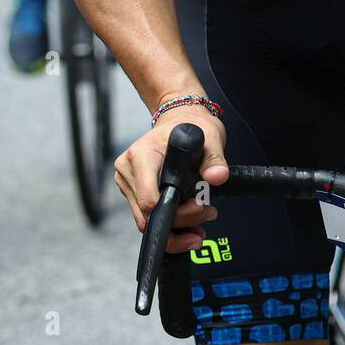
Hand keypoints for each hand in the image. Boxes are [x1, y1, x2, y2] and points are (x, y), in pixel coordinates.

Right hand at [114, 102, 228, 255]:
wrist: (179, 118)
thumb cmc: (192, 125)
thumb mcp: (210, 137)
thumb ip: (214, 159)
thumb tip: (218, 176)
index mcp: (142, 154)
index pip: (149, 199)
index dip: (175, 213)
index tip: (200, 207)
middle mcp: (129, 169)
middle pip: (148, 214)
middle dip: (180, 222)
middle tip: (208, 214)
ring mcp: (127, 181)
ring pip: (146, 220)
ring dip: (176, 226)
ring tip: (203, 216)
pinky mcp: (131, 190)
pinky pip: (147, 215)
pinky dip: (169, 222)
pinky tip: (189, 220)